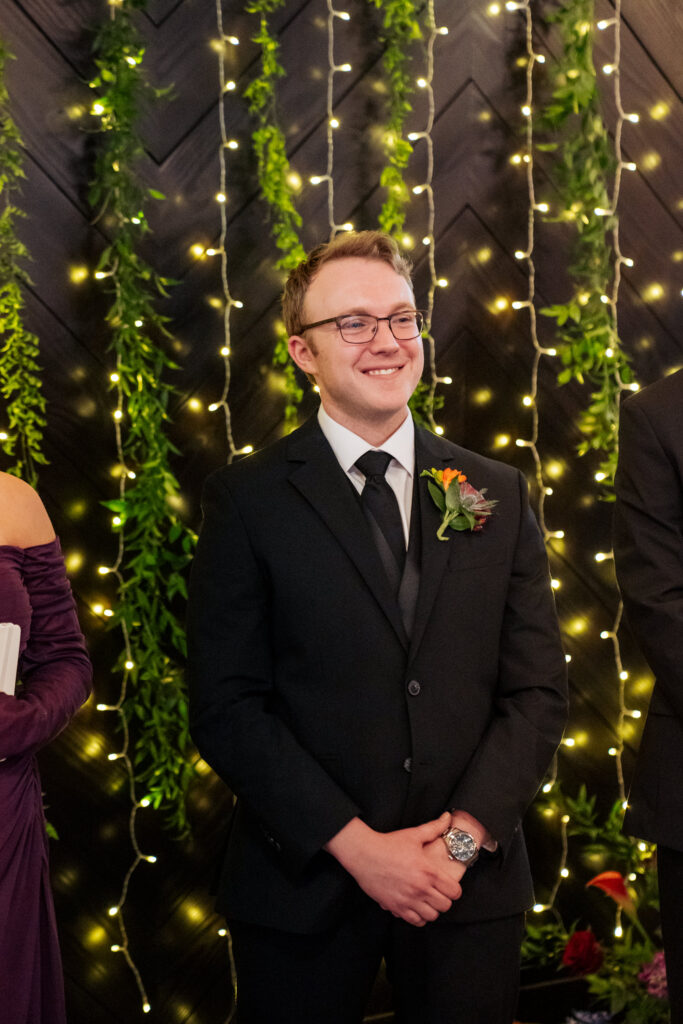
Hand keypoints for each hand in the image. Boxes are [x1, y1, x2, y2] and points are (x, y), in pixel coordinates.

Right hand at [325, 813, 462, 926]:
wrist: (364, 854)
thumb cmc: (388, 844)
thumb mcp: (414, 834)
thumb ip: (434, 827)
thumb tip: (447, 818)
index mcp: (428, 871)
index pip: (454, 891)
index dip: (454, 889)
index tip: (449, 885)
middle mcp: (420, 888)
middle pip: (445, 906)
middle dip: (444, 899)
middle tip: (438, 892)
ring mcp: (408, 900)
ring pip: (432, 916)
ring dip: (432, 909)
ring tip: (427, 900)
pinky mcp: (396, 907)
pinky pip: (416, 921)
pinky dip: (419, 917)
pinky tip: (416, 906)